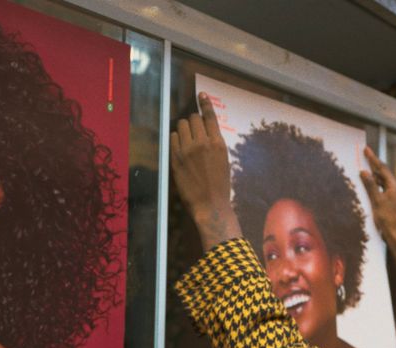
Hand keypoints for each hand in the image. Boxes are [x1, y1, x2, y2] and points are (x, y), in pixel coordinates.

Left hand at [170, 93, 240, 248]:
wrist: (210, 205)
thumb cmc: (220, 186)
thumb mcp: (223, 160)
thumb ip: (214, 144)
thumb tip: (204, 131)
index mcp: (218, 143)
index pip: (210, 116)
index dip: (205, 103)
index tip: (201, 94)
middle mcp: (202, 143)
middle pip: (193, 118)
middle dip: (193, 122)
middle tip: (194, 131)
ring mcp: (187, 150)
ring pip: (181, 125)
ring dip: (184, 129)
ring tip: (187, 140)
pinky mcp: (175, 158)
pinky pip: (172, 137)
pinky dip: (176, 139)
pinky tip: (180, 147)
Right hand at [360, 147, 395, 242]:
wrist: (395, 234)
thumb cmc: (387, 218)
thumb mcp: (376, 201)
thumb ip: (370, 186)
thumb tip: (364, 172)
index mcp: (393, 186)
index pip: (382, 168)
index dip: (373, 159)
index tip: (366, 150)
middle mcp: (394, 188)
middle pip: (383, 172)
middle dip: (374, 163)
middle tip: (366, 154)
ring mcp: (393, 194)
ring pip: (382, 180)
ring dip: (374, 173)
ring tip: (366, 165)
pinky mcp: (390, 200)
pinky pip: (381, 187)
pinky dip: (374, 183)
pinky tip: (369, 184)